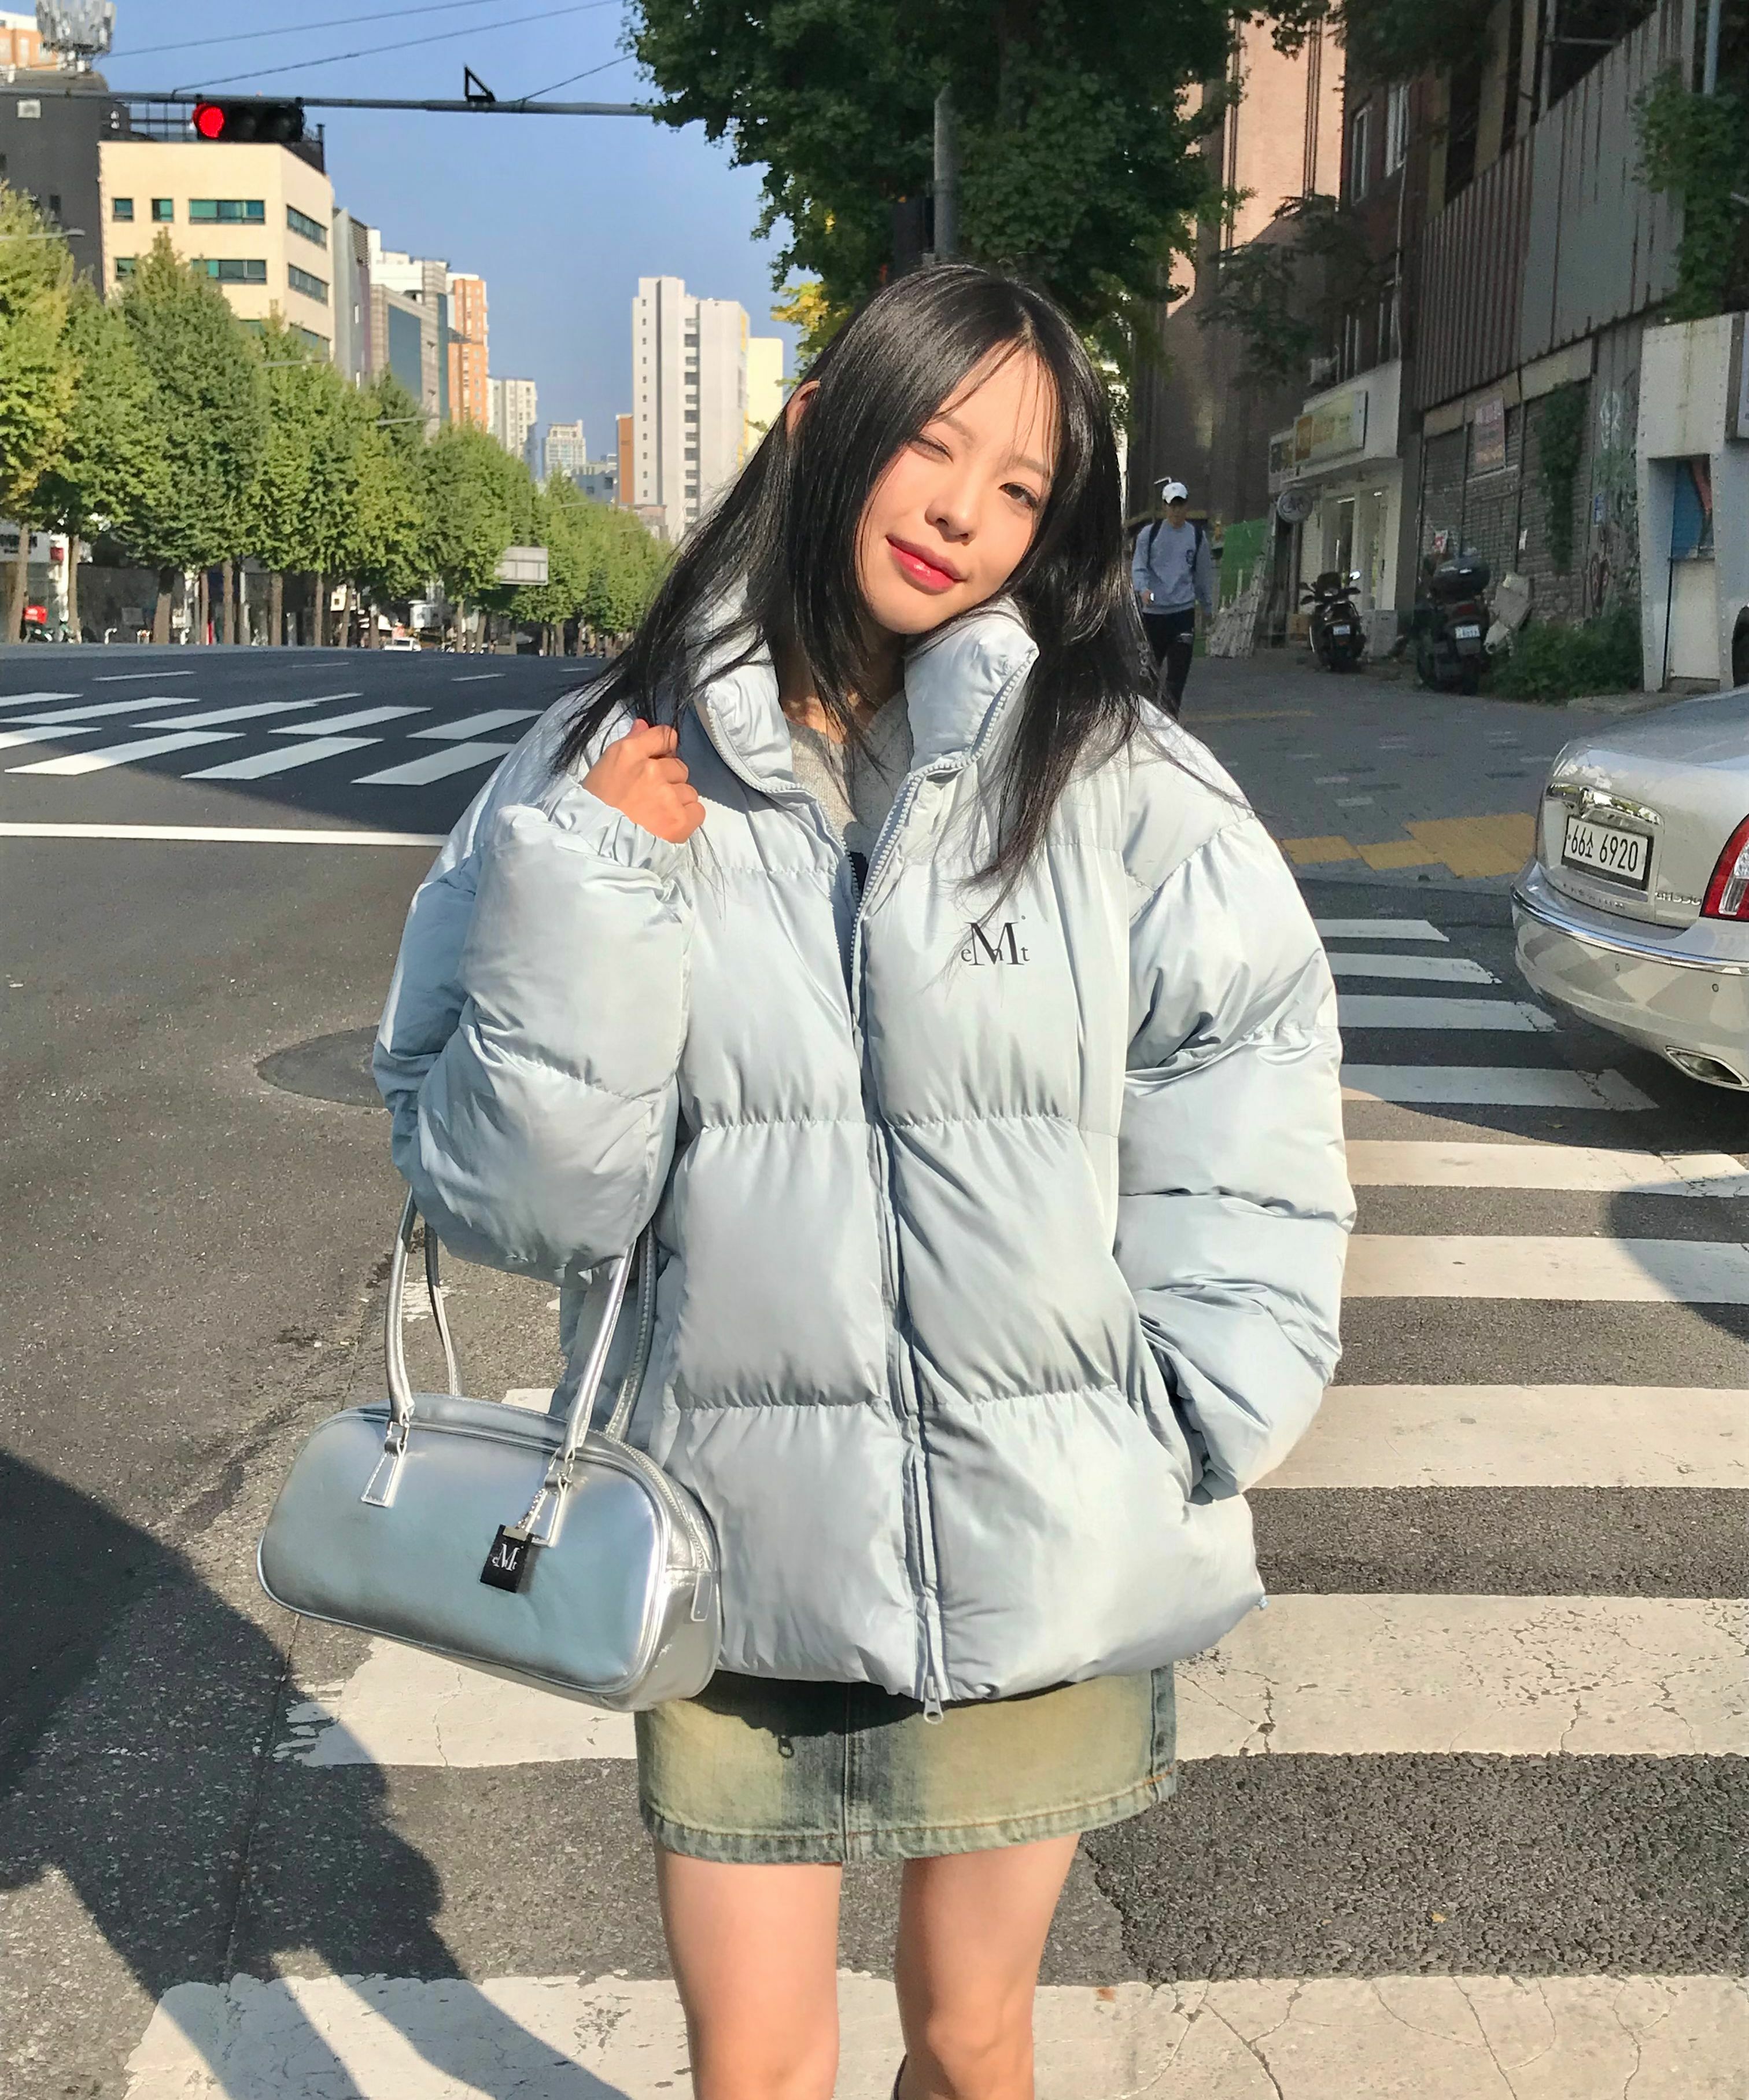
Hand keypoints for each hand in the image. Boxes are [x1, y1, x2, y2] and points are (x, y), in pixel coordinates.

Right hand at [583, 719, 704, 843]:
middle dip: (669, 780)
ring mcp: (668, 795)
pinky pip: (697, 810)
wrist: (594, 846)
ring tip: (657, 814)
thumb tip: (644, 725)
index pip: (664, 736)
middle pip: (679, 766)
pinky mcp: (679, 820)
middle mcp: (652, 770)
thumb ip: (629, 744)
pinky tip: (670, 823)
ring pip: (688, 790)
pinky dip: (687, 817)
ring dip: (677, 801)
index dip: (664, 748)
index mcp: (628, 753)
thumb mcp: (604, 769)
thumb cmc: (594, 806)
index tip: (659, 761)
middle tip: (652, 797)